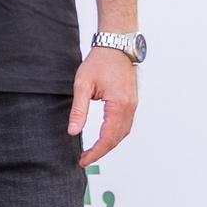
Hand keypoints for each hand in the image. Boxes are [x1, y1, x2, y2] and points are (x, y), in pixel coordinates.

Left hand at [70, 46, 137, 166]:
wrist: (116, 46)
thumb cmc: (98, 62)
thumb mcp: (82, 85)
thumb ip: (78, 110)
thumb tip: (73, 131)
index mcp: (118, 104)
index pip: (107, 137)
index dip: (95, 152)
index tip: (83, 160)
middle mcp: (130, 107)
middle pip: (117, 138)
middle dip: (101, 151)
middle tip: (84, 159)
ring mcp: (133, 104)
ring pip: (123, 133)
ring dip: (109, 144)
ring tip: (92, 151)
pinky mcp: (132, 102)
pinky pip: (125, 124)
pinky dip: (115, 135)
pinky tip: (103, 138)